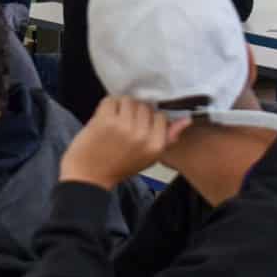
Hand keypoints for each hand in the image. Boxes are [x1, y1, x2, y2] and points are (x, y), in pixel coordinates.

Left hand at [60, 97, 184, 189]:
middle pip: (144, 106)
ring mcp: (123, 125)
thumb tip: (187, 120)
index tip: (138, 128)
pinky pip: (111, 99)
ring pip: (128, 100)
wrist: (89, 176)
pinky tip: (104, 119)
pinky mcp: (105, 119)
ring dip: (120, 107)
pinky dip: (107, 107)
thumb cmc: (120, 166)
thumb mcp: (149, 157)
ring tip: (114, 121)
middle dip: (134, 112)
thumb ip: (168, 138)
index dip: (149, 119)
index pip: (160, 116)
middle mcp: (142, 135)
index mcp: (156, 145)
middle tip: (124, 126)